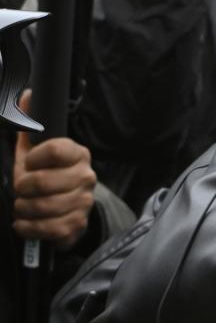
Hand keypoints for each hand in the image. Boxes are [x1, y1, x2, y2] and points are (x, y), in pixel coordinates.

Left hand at [12, 92, 96, 248]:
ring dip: (24, 209)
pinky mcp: (78, 225)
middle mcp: (86, 176)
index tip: (28, 163)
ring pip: (45, 207)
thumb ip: (28, 124)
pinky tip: (27, 222)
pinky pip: (50, 228)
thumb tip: (26, 93)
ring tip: (23, 207)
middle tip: (22, 190)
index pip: (56, 149)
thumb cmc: (44, 177)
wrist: (63, 211)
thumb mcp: (33, 150)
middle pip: (45, 182)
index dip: (33, 158)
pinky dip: (30, 227)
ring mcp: (84, 201)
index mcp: (77, 154)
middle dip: (23, 188)